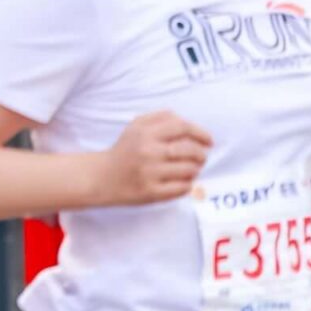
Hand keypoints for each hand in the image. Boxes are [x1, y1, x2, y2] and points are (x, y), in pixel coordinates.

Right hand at [94, 110, 211, 205]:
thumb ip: (161, 117)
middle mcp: (148, 152)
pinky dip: (187, 185)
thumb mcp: (136, 126)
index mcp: (145, 133)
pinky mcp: (151, 192)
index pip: (183, 128)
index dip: (201, 133)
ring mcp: (149, 173)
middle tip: (200, 158)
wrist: (101, 177)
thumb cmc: (125, 150)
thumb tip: (188, 123)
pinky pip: (182, 188)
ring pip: (189, 170)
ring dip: (195, 170)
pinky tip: (181, 182)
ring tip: (189, 170)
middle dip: (201, 154)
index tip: (209, 141)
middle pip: (190, 150)